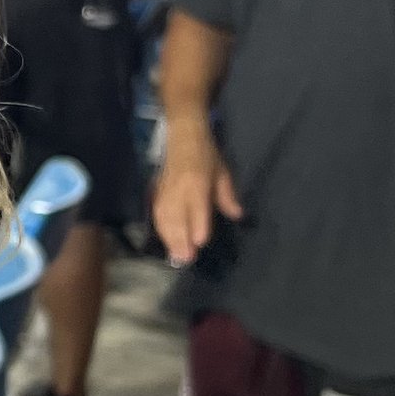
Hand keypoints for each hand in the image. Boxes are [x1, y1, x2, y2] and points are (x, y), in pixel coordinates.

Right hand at [152, 129, 240, 265]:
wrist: (183, 136)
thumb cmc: (206, 154)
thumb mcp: (222, 173)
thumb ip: (227, 197)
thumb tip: (237, 215)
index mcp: (197, 182)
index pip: (196, 208)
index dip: (197, 226)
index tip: (200, 243)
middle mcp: (179, 188)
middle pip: (177, 217)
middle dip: (180, 239)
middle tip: (184, 259)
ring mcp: (165, 190)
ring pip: (164, 218)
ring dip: (168, 238)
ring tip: (174, 256)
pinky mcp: (157, 191)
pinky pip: (156, 214)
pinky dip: (160, 229)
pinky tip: (164, 240)